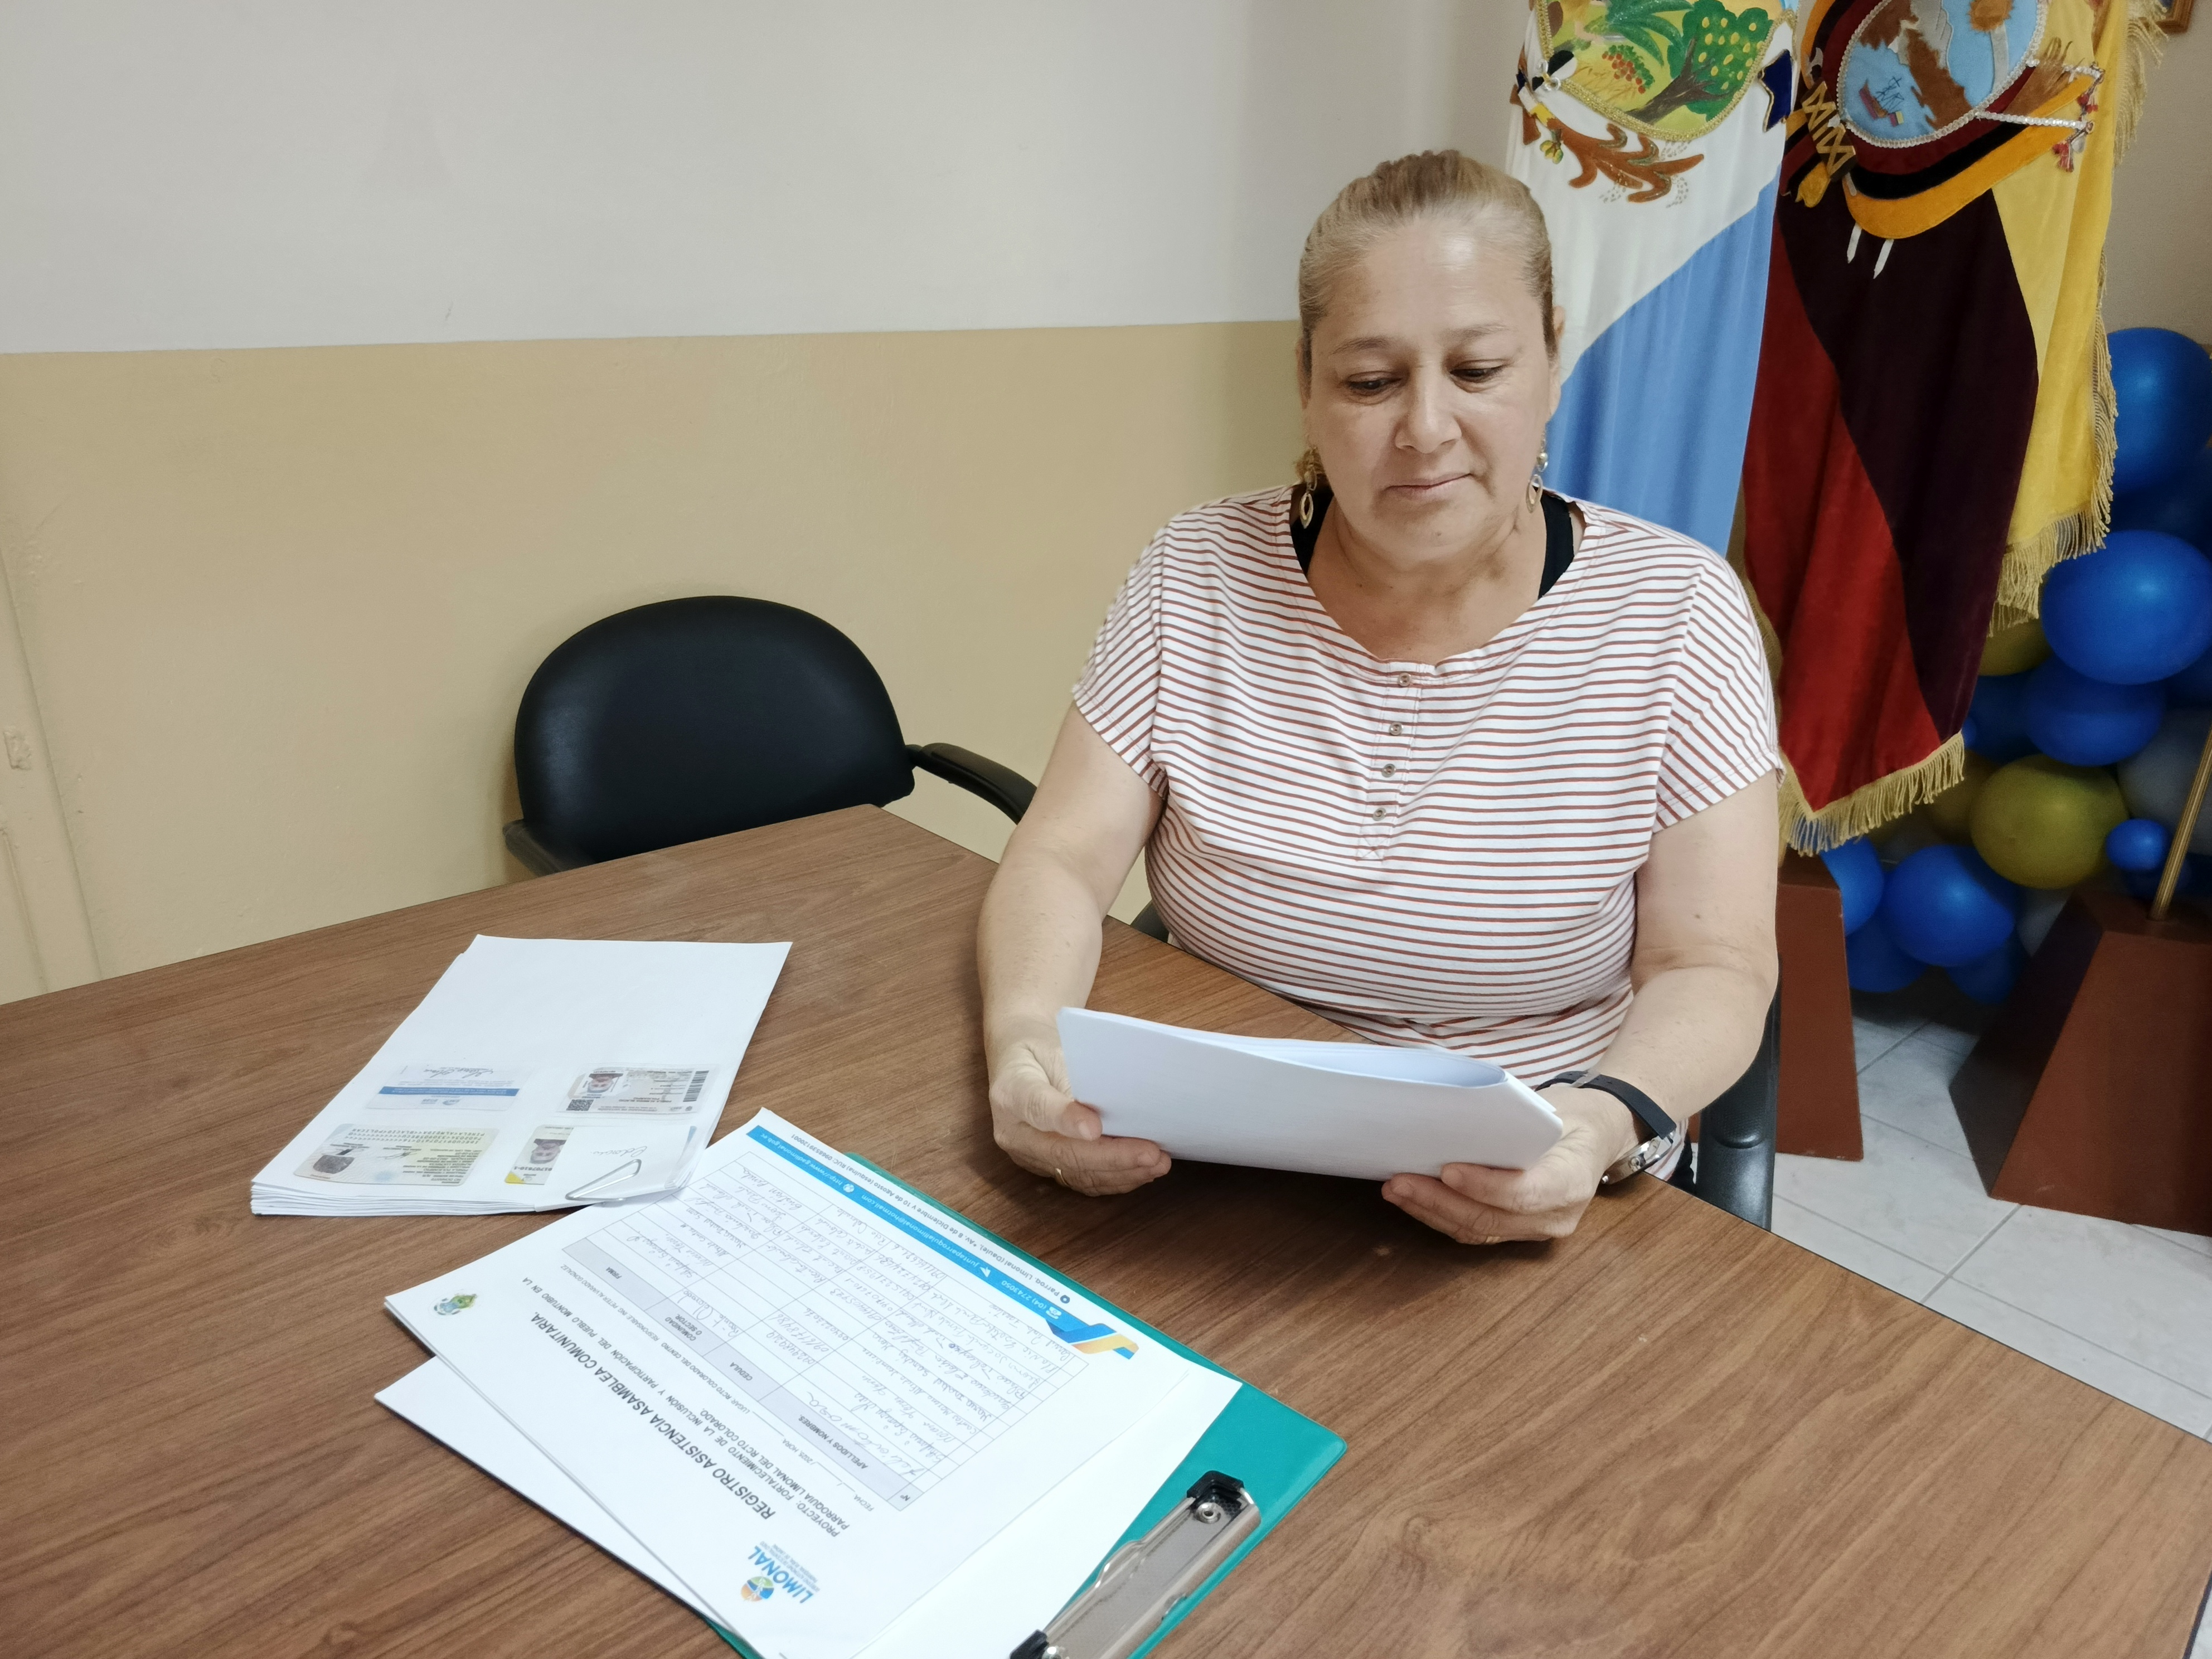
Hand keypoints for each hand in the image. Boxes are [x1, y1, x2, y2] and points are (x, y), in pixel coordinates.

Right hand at [987, 1030, 1170, 1196]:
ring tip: (1157, 1164)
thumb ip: (1077, 1076)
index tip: (1096, 1128)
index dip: (1066, 1119)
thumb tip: (1115, 1105)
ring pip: (1075, 1173)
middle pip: (1062, 1152)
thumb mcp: (1055, 1045)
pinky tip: (1141, 1172)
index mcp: (1010, 1091)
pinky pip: (1080, 1179)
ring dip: (1120, 1173)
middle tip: (1151, 1153)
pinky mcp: (1045, 1166)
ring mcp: (1027, 1154)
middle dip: (1112, 1157)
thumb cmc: (1042, 1046)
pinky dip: (1113, 1179)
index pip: (1037, 1107)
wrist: (1019, 1058)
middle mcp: (1013, 1131)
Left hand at [1380, 1086, 1641, 1244]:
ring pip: (1476, 1230)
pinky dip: (1439, 1215)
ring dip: (1431, 1211)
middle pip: (1491, 1218)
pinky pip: (1473, 1231)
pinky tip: (1411, 1199)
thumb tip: (1450, 1110)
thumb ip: (1510, 1120)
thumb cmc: (1566, 1118)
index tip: (1447, 1170)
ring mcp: (1535, 1230)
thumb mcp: (1550, 1109)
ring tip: (1395, 1189)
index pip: (1524, 1193)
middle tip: (1400, 1180)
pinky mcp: (1515, 1232)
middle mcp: (1556, 1216)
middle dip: (1440, 1201)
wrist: (1592, 1138)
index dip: (1484, 1187)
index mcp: (1572, 1180)